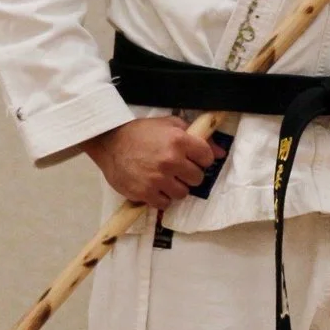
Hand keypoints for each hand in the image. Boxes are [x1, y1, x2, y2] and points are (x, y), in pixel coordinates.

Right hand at [83, 117, 220, 208]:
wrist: (109, 142)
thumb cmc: (140, 132)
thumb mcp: (170, 125)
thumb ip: (197, 137)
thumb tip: (220, 153)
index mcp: (179, 141)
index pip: (207, 158)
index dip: (201, 159)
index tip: (192, 159)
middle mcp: (171, 160)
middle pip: (197, 178)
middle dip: (189, 174)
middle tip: (177, 170)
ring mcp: (158, 178)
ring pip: (183, 193)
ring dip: (176, 188)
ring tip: (165, 179)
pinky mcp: (145, 192)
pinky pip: (165, 203)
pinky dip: (161, 198)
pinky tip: (154, 187)